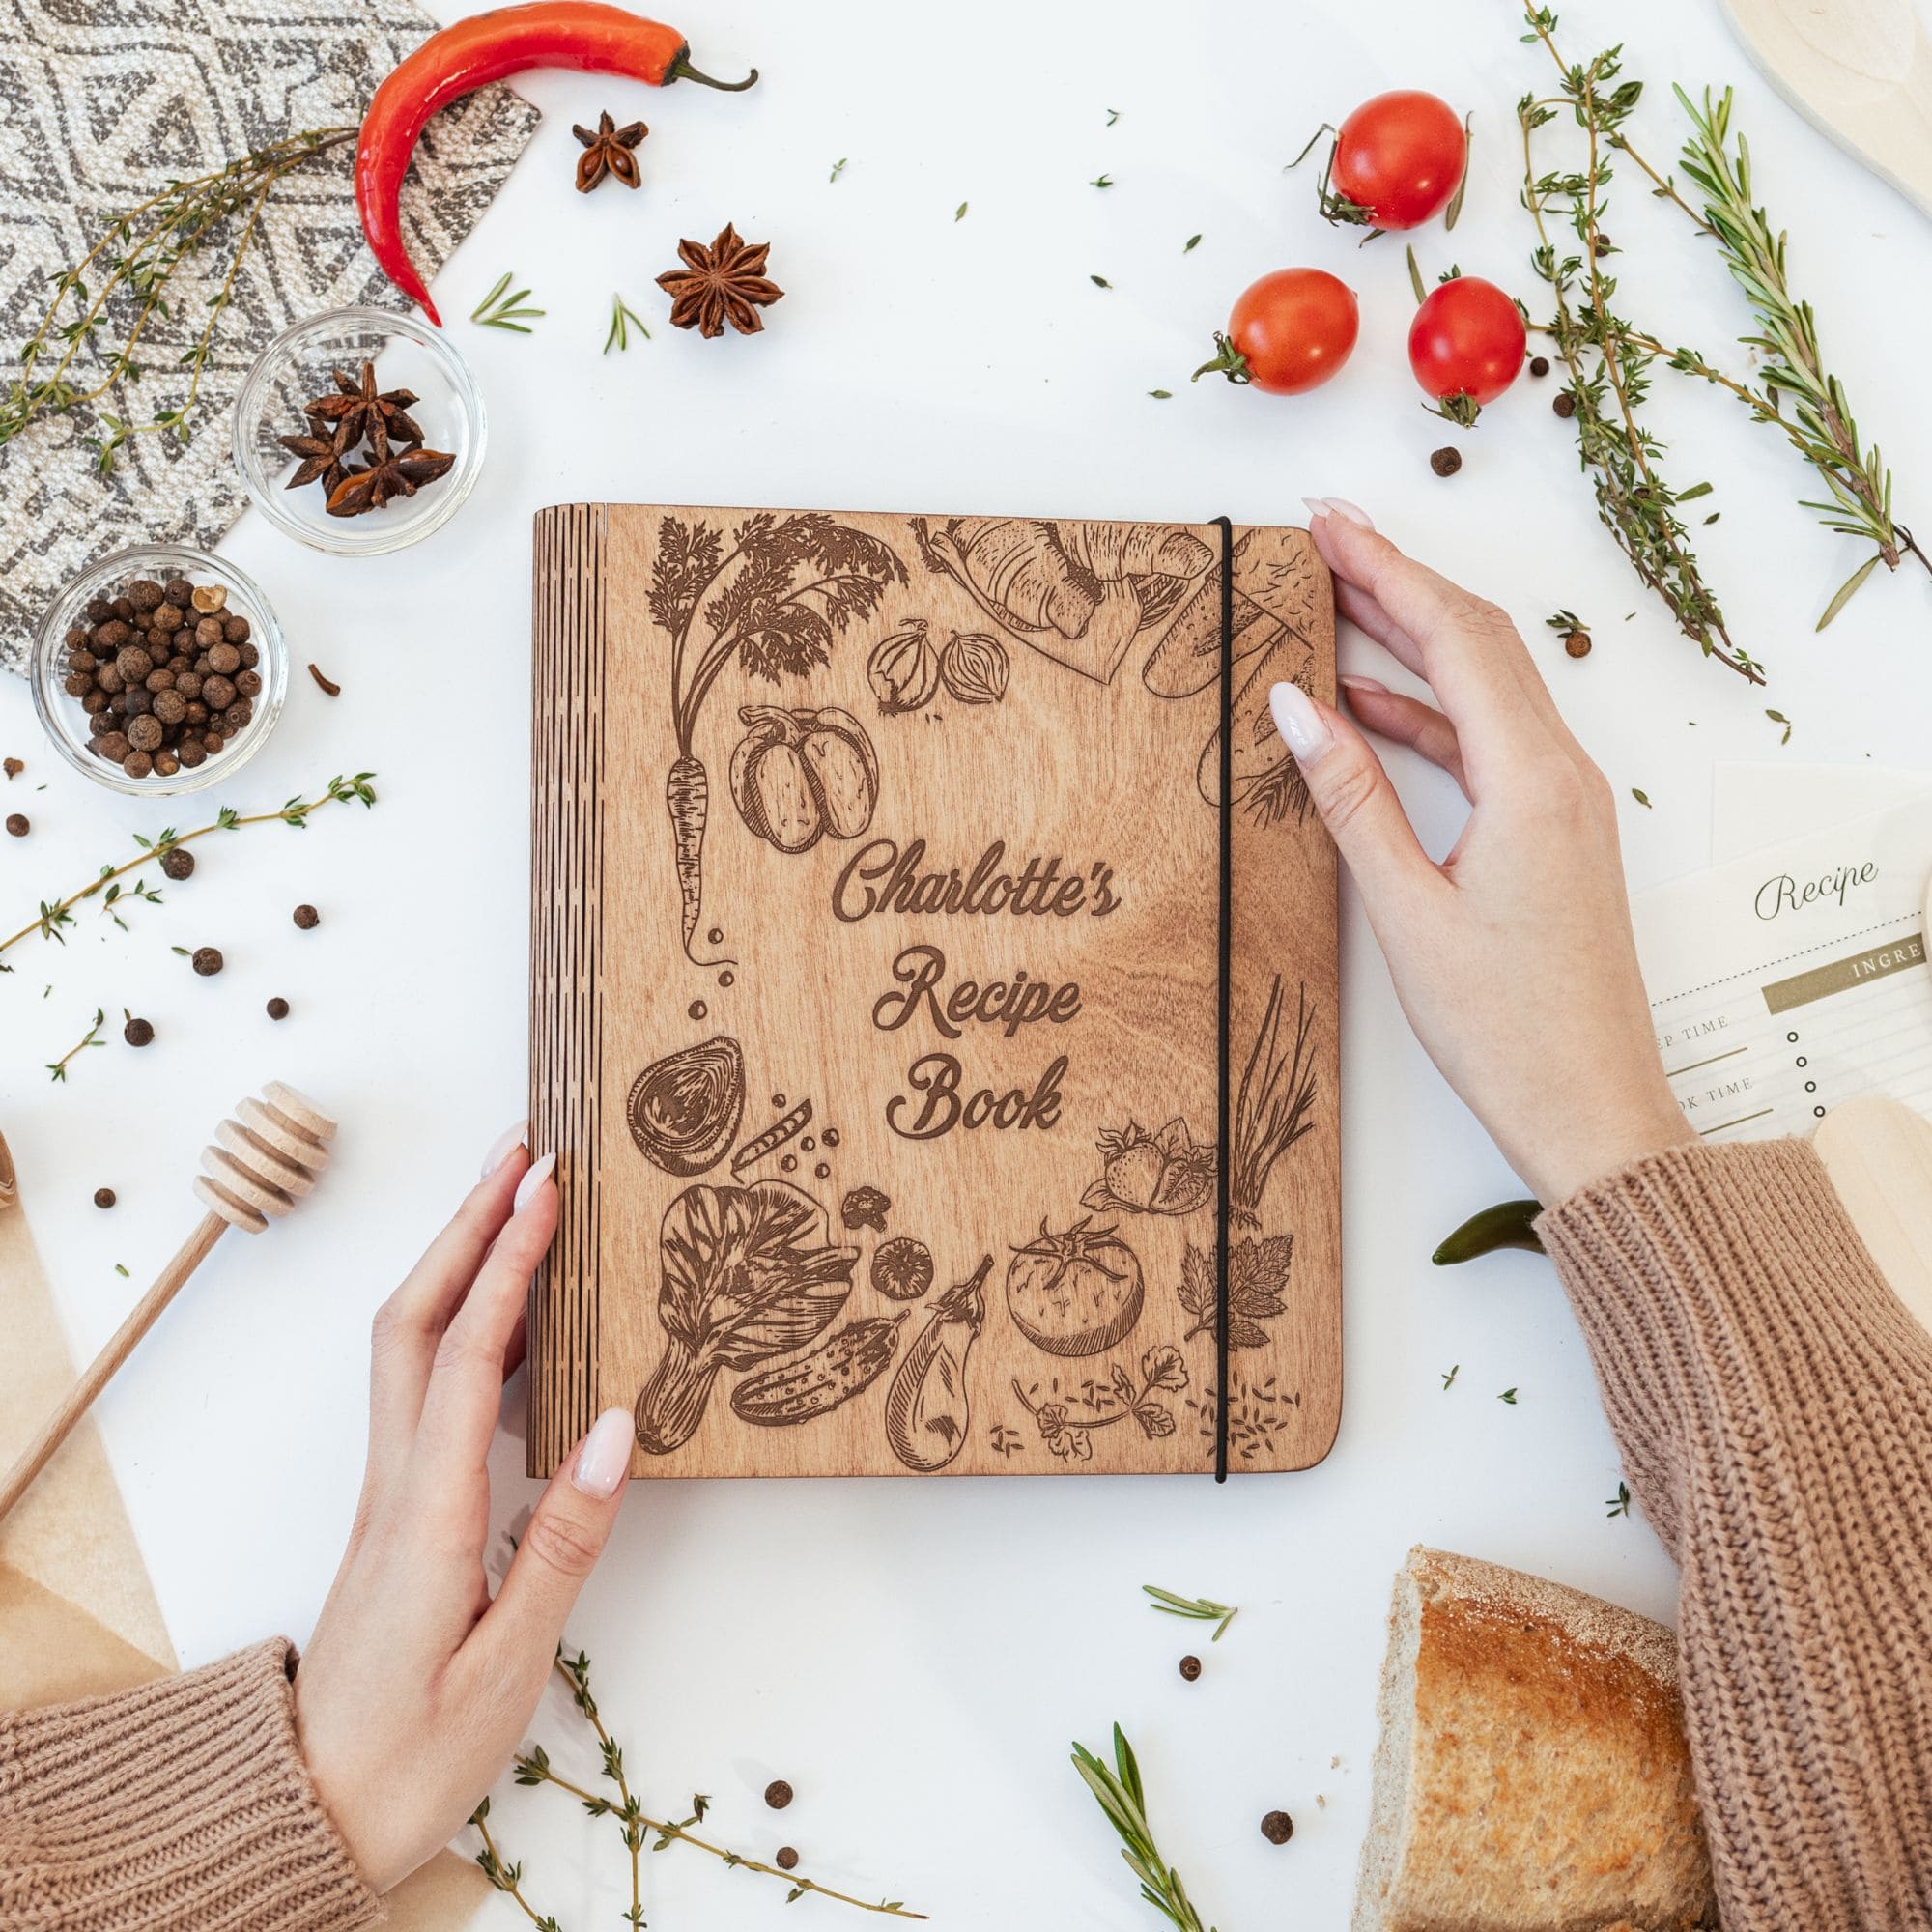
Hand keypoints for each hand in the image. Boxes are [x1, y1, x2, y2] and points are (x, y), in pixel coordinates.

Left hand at [294, 1128, 634, 1894]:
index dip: (503, 1261)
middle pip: (414, 1321)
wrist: (311, 1810)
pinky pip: (422, 1386)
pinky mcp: (398, 1509)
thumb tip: (618, 1426)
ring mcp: (389, 1493)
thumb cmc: (413, 1751)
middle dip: (464, 1224)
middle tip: (520, 1150)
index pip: (462, 1356)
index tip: (541, 1185)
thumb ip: (566, 1542)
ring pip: (409, 1344)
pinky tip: (507, 1316)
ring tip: (515, 1201)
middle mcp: (396, 1485)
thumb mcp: (507, 1664)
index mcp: (427, 1515)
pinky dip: (462, 1320)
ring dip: (458, 1260)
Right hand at [1271, 499, 1693, 1204]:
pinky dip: (1430, 714)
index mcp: (1532, 781)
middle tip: (1326, 539)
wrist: (1591, 1108)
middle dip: (1401, 581)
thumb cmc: (1506, 1028)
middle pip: (1480, 641)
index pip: (1454, 638)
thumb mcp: (1407, 910)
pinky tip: (1370, 711)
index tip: (1326, 524)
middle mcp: (1563, 774)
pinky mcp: (1557, 831)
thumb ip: (1352, 797)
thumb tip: (1298, 705)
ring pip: (1488, 686)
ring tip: (1335, 606)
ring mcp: (1566, 800)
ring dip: (1414, 642)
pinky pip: (1491, 740)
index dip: (1386, 569)